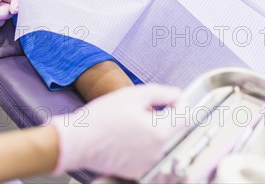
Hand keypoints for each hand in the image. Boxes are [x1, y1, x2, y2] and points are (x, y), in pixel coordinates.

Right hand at [52, 84, 183, 179]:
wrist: (78, 141)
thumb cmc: (101, 118)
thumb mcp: (132, 95)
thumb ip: (160, 92)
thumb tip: (176, 94)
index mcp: (160, 132)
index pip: (186, 116)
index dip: (179, 103)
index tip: (169, 99)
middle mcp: (158, 151)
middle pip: (172, 129)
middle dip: (162, 117)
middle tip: (140, 109)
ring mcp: (148, 163)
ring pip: (158, 141)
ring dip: (150, 131)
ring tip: (127, 123)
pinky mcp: (137, 171)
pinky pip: (146, 153)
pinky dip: (140, 144)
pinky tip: (123, 136)